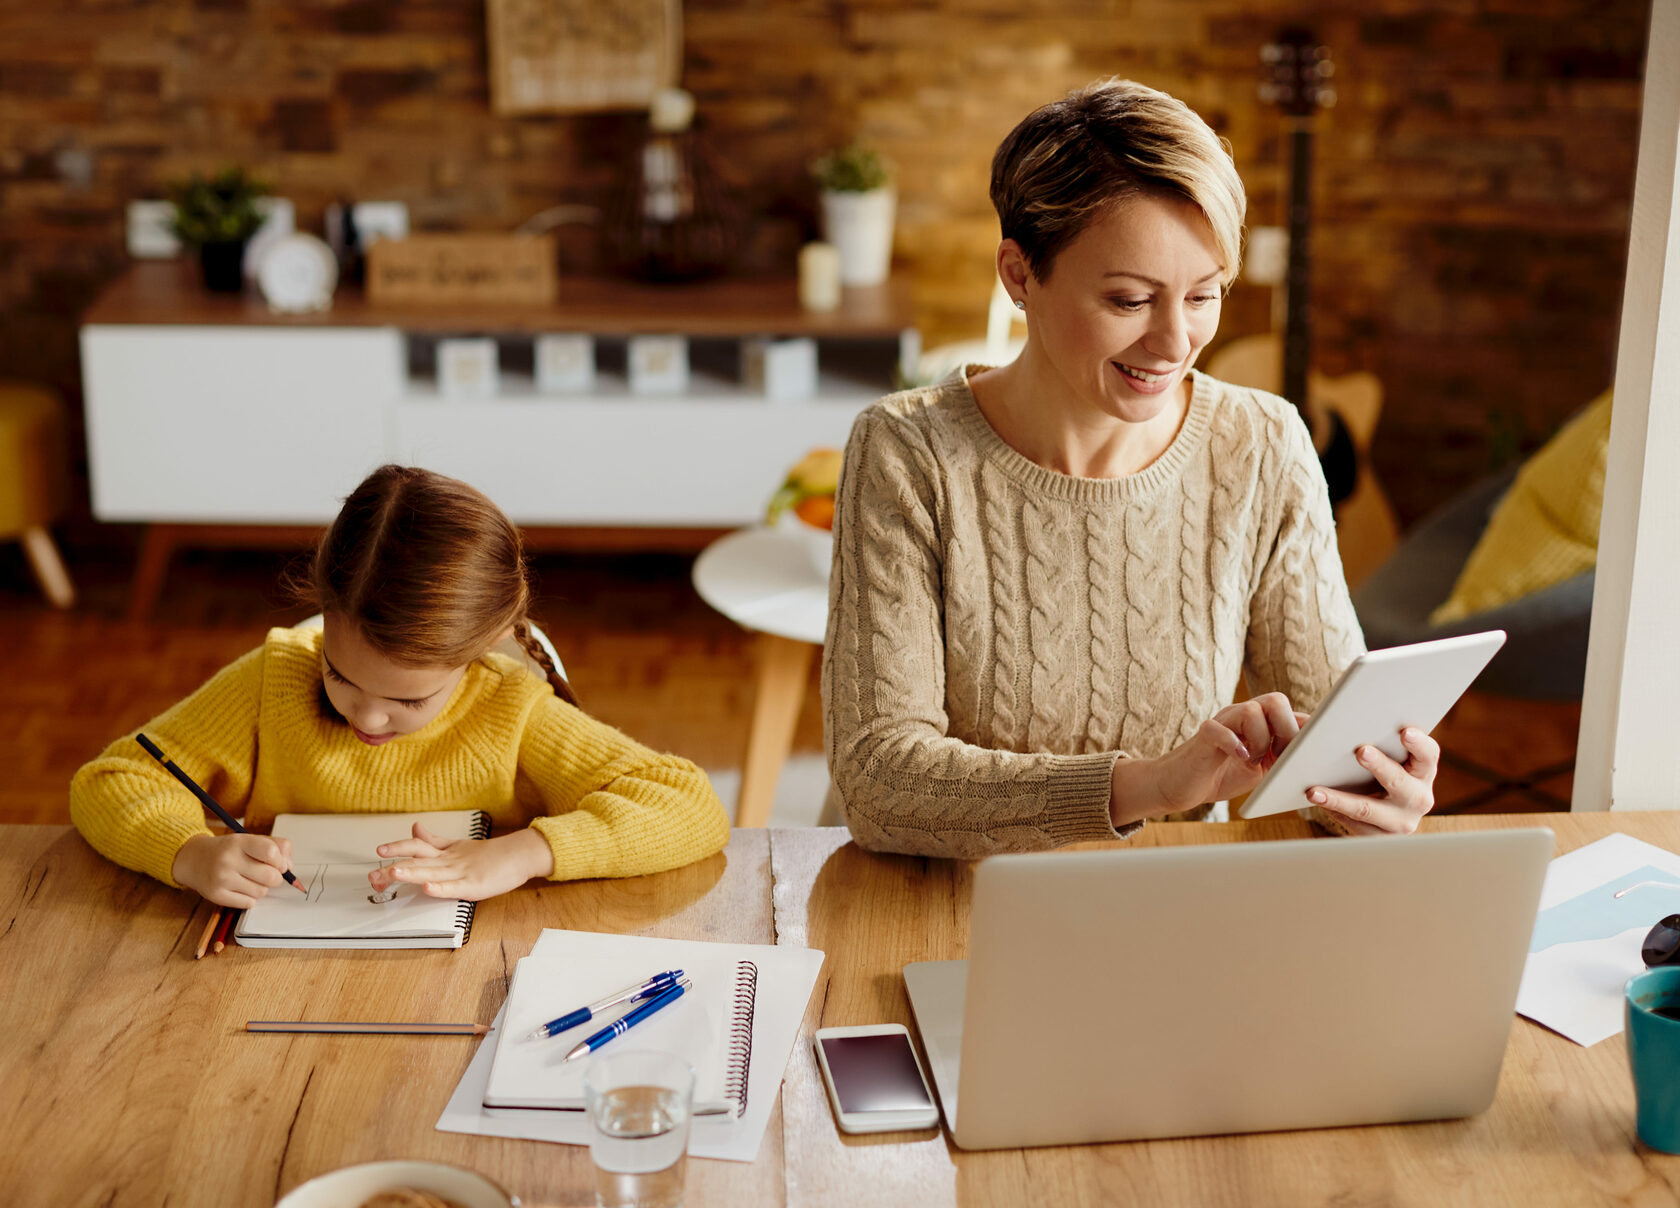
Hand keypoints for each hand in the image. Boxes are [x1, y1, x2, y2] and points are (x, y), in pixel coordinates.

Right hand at [173, 832, 295, 907]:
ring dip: (261, 888)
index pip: (271, 852)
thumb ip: (276, 846)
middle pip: (271, 876)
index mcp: (239, 841)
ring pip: (261, 892)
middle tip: (267, 873)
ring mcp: (221, 879)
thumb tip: (289, 866)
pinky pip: (249, 903)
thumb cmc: (229, 850)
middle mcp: (228, 859)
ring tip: (250, 879)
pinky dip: (250, 898)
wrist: (194, 859)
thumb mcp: (250, 839)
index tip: (277, 863)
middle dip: (275, 877)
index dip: (280, 860)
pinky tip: (240, 888)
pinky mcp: (216, 895)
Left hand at [369, 822, 554, 901]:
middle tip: (375, 874)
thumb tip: (414, 827)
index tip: (379, 851)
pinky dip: (440, 888)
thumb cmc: (489, 854)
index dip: (398, 847)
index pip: (417, 847)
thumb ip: (434, 839)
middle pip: (418, 862)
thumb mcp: (457, 845)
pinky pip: (454, 888)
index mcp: (445, 852)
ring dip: (412, 873)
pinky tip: (427, 888)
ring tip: (394, 872)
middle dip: (395, 867)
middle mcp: (449, 861)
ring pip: (432, 873)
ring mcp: (461, 873)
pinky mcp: (473, 886)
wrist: (518, 855)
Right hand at [1112, 693, 1306, 826]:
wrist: (1179, 785)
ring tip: (1254, 762)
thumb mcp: (1260, 768)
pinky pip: (1219, 730)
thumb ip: (1281, 756)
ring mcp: (1221, 723)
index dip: (1305, 729)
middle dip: (1287, 730)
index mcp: (1258, 721)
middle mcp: (1240, 715)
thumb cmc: (1221, 775)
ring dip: (1261, 740)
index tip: (1310, 752)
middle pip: (1275, 699)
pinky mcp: (1203, 737)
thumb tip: (1313, 756)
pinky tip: (1241, 759)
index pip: (1289, 711)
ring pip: (1251, 711)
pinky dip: (1235, 744)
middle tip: (1280, 757)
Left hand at [1306, 727, 1440, 834]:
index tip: (1404, 731)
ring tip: (1315, 791)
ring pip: (1369, 810)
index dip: (1418, 744)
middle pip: (1400, 782)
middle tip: (1361, 750)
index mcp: (1423, 771)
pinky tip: (1315, 800)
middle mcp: (1419, 798)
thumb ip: (1375, 736)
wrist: (1379, 809)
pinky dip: (1333, 811)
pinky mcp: (1380, 837)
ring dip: (1341, 799)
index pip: (1428, 755)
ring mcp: (1401, 822)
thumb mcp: (1384, 752)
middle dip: (1380, 766)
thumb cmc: (1376, 768)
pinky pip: (1354, 825)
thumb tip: (1344, 713)